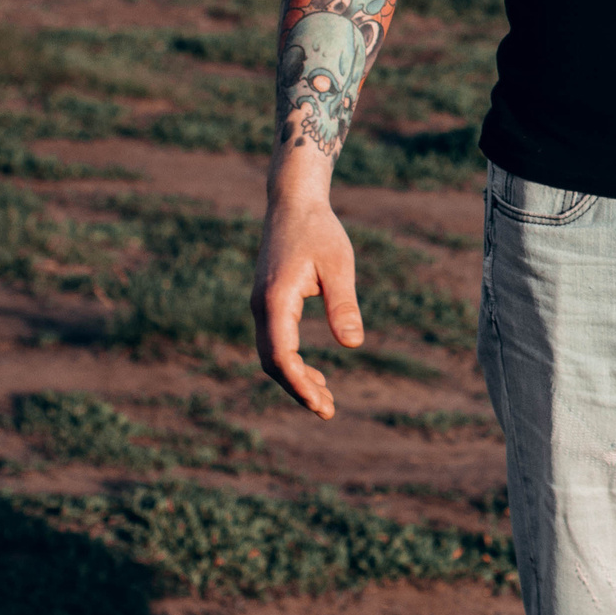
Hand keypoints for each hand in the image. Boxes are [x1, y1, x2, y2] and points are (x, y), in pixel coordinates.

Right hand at [251, 195, 363, 418]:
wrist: (293, 204)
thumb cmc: (319, 231)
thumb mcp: (339, 265)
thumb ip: (344, 304)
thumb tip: (354, 345)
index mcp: (275, 300)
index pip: (281, 356)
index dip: (299, 384)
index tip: (322, 405)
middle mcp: (261, 307)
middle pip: (272, 362)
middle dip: (298, 388)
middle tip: (328, 410)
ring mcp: (261, 306)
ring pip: (271, 355)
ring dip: (295, 378)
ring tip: (325, 399)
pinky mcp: (268, 303)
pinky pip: (275, 342)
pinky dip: (292, 363)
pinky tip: (314, 374)